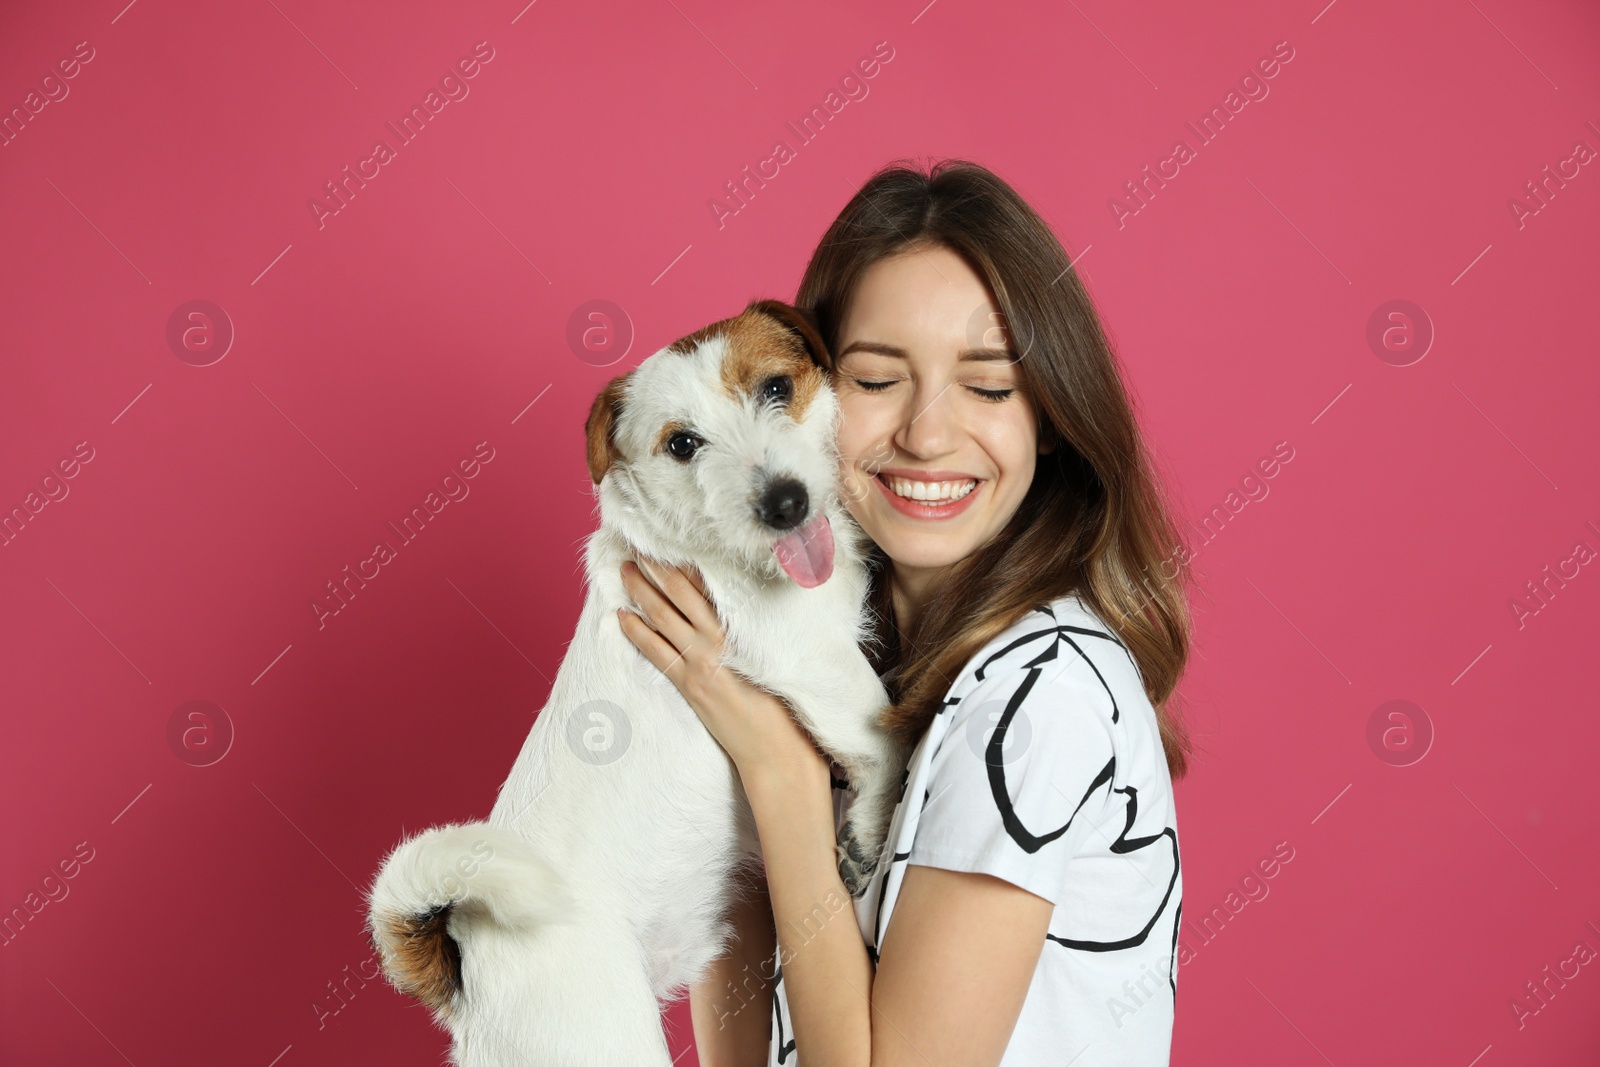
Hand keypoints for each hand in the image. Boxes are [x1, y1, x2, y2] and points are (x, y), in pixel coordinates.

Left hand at [617, 558, 829, 787]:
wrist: (779, 753)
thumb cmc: (790, 706)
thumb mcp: (780, 656)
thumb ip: (759, 630)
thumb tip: (743, 600)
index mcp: (744, 630)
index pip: (710, 585)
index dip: (688, 561)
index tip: (672, 540)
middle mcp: (720, 642)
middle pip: (681, 594)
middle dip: (658, 568)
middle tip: (639, 544)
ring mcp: (701, 664)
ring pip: (663, 618)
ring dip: (642, 592)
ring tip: (626, 570)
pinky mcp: (690, 686)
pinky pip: (656, 652)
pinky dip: (637, 632)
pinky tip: (622, 616)